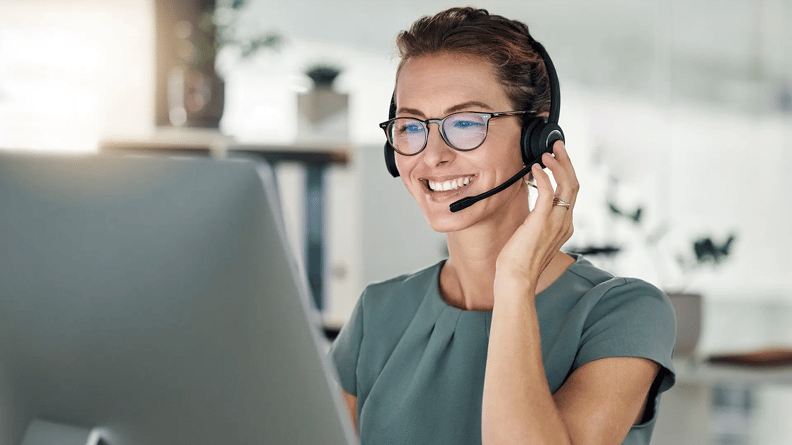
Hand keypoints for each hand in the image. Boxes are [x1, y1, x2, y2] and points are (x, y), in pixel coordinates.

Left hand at [495, 140, 578, 294]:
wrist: (517, 278)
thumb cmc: (519, 262)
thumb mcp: (532, 237)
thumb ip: (536, 222)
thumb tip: (530, 212)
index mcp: (565, 226)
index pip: (572, 193)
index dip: (566, 173)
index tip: (557, 160)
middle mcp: (565, 222)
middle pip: (574, 184)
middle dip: (567, 162)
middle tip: (557, 147)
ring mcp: (556, 221)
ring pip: (567, 185)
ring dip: (558, 165)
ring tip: (548, 153)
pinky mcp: (542, 220)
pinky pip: (548, 192)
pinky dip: (543, 177)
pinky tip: (535, 168)